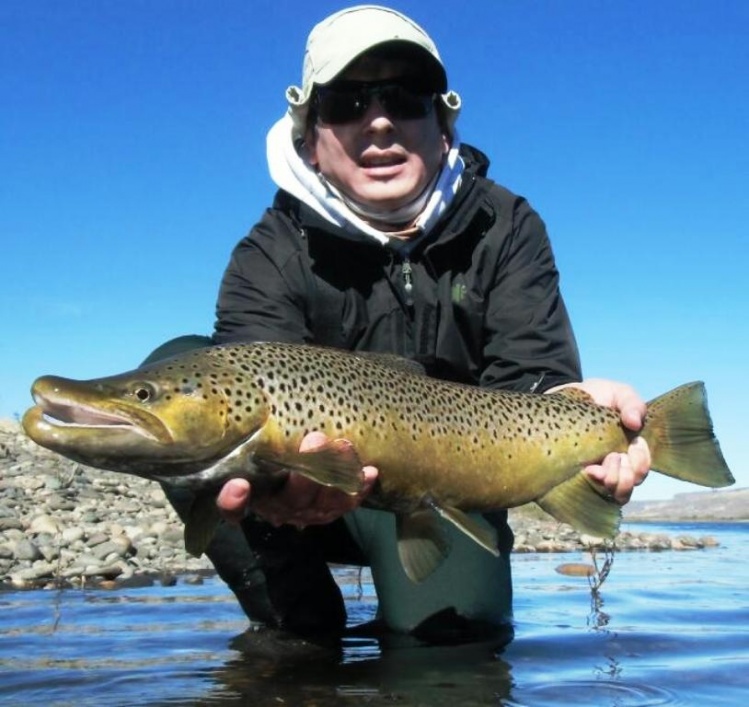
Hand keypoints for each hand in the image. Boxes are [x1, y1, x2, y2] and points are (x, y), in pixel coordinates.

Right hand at [216, 431, 377, 526]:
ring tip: (345, 446)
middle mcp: (275, 505)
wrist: (300, 454)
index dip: (233, 501)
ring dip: (335, 474)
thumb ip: (256, 419)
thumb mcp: (258, 430)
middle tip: (315, 439)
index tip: (239, 485)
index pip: (231, 506)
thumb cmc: (272, 436)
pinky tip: (370, 472)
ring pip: (320, 502)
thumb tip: (259, 384)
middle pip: (287, 499)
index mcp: (249, 489)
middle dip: (305, 472)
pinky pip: (346, 503)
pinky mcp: (330, 509)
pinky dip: (359, 488)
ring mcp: (304, 510)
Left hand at [546, 379, 650, 504]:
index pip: (641, 469)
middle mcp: (612, 467)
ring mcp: (592, 475)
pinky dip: (591, 487)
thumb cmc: (592, 397)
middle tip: (612, 457)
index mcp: (626, 450)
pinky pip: (586, 496)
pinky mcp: (571, 480)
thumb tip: (635, 423)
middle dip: (626, 476)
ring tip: (596, 468)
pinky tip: (585, 472)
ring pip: (611, 496)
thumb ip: (632, 403)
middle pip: (628, 487)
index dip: (641, 462)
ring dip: (611, 484)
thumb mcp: (615, 393)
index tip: (633, 445)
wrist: (557, 398)